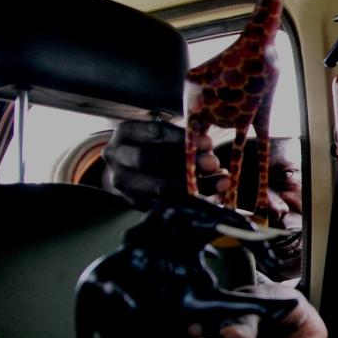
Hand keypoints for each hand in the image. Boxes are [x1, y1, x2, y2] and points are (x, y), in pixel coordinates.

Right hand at [103, 120, 222, 206]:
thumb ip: (184, 138)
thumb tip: (207, 147)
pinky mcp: (133, 202)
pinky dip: (189, 201)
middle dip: (185, 162)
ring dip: (194, 185)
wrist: (129, 168)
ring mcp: (121, 183)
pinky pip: (163, 204)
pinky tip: (210, 197)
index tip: (208, 143)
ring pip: (157, 187)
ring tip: (220, 182)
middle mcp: (117, 157)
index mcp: (126, 133)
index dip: (183, 139)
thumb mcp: (164, 135)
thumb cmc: (154, 146)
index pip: (155, 132)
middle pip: (150, 160)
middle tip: (212, 164)